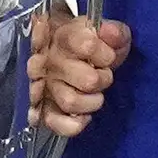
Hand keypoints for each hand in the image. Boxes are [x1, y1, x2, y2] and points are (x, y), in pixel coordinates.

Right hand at [27, 7, 129, 137]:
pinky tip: (84, 116)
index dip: (106, 54)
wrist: (64, 54)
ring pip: (71, 102)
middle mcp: (50, 62)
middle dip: (103, 79)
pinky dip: (74, 124)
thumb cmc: (88, 43)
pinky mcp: (43, 109)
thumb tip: (110, 33)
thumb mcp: (106, 33)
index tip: (107, 55)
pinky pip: (55, 123)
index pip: (89, 46)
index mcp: (64, 37)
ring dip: (92, 101)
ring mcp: (45, 86)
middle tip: (102, 74)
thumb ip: (114, 32)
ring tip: (95, 93)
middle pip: (88, 80)